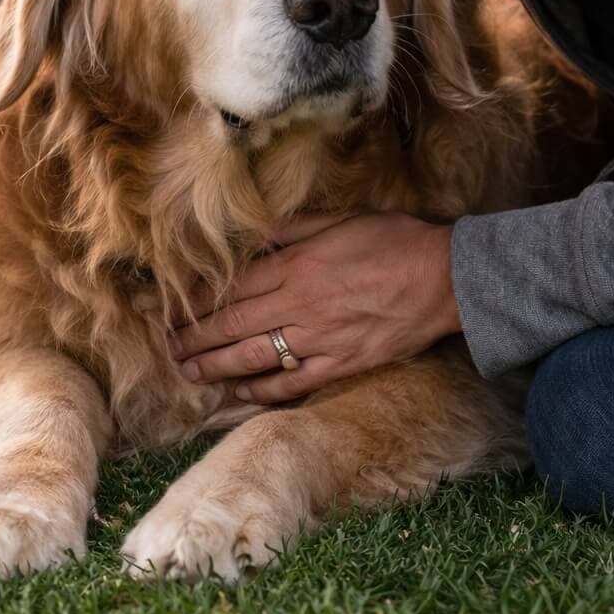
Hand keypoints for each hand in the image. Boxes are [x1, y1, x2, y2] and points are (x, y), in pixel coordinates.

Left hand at [170, 213, 461, 402]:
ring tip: (189, 373)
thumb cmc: (393, 241)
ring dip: (215, 367)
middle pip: (233, 325)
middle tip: (167, 347)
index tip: (173, 309)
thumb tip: (251, 233)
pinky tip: (239, 394)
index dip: (198, 300)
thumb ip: (290, 228)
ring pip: (254, 358)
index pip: (232, 287)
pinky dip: (262, 390)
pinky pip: (293, 383)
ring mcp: (320, 339)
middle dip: (194, 338)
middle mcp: (300, 305)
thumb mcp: (338, 219)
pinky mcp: (341, 364)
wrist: (446, 279)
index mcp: (296, 266)